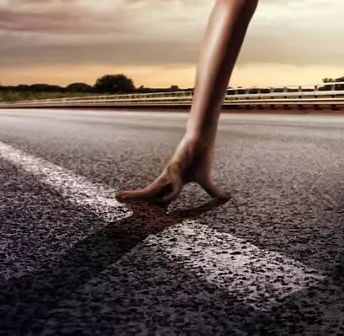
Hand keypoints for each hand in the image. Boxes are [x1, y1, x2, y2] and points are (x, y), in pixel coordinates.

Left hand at [116, 135, 230, 203]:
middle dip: (132, 196)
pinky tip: (173, 197)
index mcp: (171, 182)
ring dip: (138, 195)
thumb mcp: (206, 180)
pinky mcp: (174, 165)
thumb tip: (226, 198)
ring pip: (152, 189)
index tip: (134, 204)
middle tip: (117, 197)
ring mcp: (169, 172)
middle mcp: (166, 178)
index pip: (156, 195)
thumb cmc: (201, 158)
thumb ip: (212, 191)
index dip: (145, 202)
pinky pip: (173, 183)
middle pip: (147, 192)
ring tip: (122, 196)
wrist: (203, 140)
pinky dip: (173, 191)